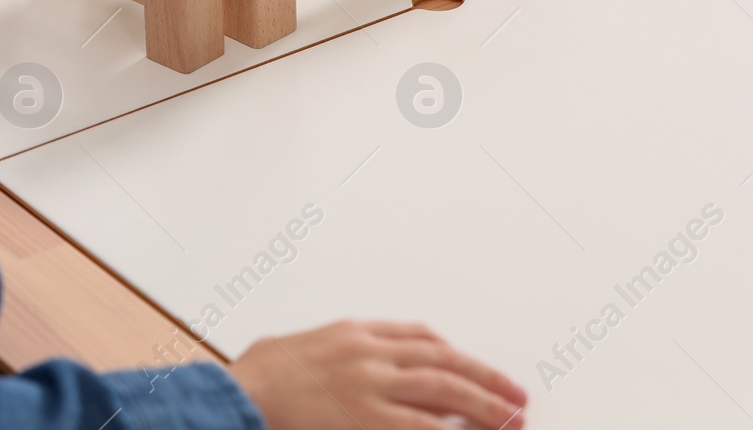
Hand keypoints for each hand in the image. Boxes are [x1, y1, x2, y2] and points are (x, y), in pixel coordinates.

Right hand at [228, 321, 525, 429]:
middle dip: (485, 379)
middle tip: (516, 395)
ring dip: (484, 406)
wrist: (236, 396)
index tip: (471, 365)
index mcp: (354, 333)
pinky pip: (424, 428)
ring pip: (445, 392)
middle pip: (444, 363)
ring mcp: (372, 387)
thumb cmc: (256, 377)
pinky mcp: (368, 420)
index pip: (418, 336)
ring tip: (512, 419)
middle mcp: (370, 354)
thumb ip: (334, 352)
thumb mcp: (298, 347)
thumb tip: (352, 366)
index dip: (452, 354)